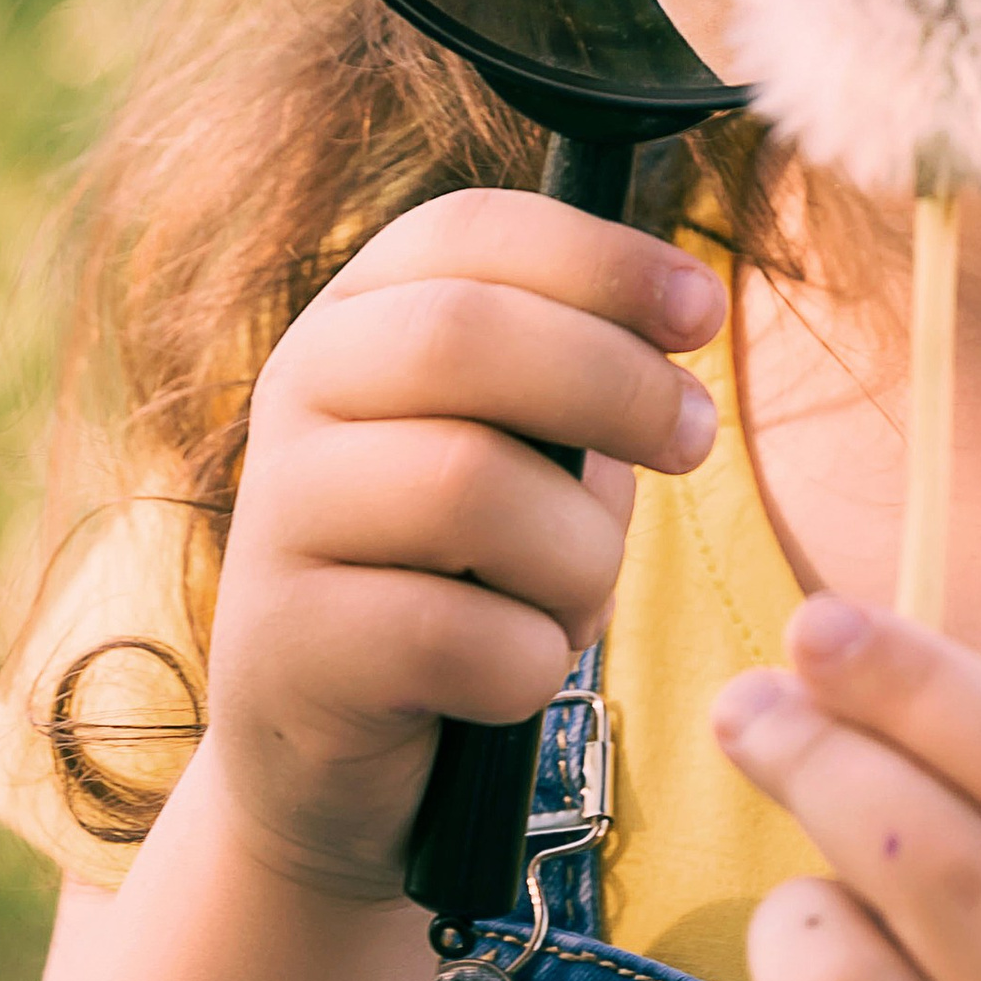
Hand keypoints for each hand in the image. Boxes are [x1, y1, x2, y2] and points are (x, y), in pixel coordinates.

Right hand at [200, 191, 720, 902]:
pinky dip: (531, 659)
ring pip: (468, 486)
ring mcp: (276, 516)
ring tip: (577, 595)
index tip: (704, 312)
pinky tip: (516, 671)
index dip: (601, 258)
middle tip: (694, 439)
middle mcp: (296, 392)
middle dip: (614, 381)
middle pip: (462, 337)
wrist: (330, 750)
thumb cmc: (456, 572)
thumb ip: (577, 380)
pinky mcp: (286, 644)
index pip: (470, 231)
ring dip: (577, 552)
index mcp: (356, 317)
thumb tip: (677, 334)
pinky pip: (455, 634)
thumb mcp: (514, 448)